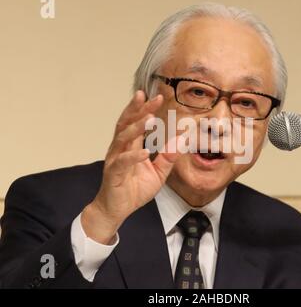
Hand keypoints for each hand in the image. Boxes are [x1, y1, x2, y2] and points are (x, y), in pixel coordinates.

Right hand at [81, 91, 180, 243]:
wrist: (117, 209)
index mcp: (131, 146)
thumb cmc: (134, 189)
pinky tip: (144, 152)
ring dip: (137, 127)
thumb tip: (182, 142)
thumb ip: (168, 158)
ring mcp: (115, 159)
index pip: (137, 123)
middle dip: (140, 109)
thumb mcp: (158, 173)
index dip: (146, 109)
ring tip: (150, 117)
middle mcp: (120, 148)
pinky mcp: (113, 174)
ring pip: (124, 138)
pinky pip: (122, 162)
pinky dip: (133, 156)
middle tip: (153, 97)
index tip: (159, 97)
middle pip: (128, 123)